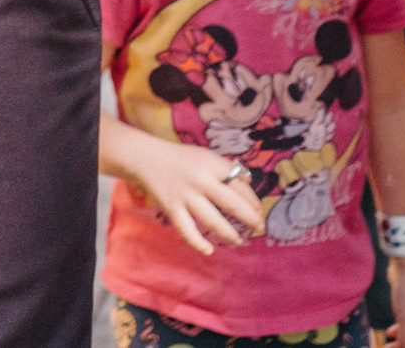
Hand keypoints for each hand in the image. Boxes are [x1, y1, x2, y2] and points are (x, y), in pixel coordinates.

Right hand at [121, 135, 265, 253]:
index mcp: (211, 164)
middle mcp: (200, 181)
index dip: (253, 199)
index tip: (258, 210)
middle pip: (231, 204)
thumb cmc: (180, 157)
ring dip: (230, 234)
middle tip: (259, 227)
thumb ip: (226, 167)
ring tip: (238, 240)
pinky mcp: (172, 209)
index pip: (239, 184)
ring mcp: (185, 196)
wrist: (144, 157)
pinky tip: (209, 250)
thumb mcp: (205, 155)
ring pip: (213, 220)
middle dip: (249, 219)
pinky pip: (187, 230)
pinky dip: (198, 243)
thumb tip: (248, 183)